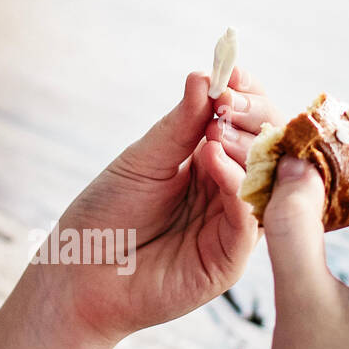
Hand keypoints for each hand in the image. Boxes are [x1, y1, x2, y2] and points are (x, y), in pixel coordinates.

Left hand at [25, 68, 281, 344]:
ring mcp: (233, 227)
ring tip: (216, 132)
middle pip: (268, 150)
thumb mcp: (143, 160)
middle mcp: (230, 194)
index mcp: (211, 166)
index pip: (248, 126)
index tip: (232, 74)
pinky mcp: (230, 260)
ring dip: (248, 149)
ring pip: (265, 184)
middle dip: (255, 119)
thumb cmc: (105, 217)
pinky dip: (237, 187)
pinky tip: (213, 162)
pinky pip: (248, 221)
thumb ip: (180, 125)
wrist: (80, 275)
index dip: (247, 98)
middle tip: (229, 102)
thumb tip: (204, 76)